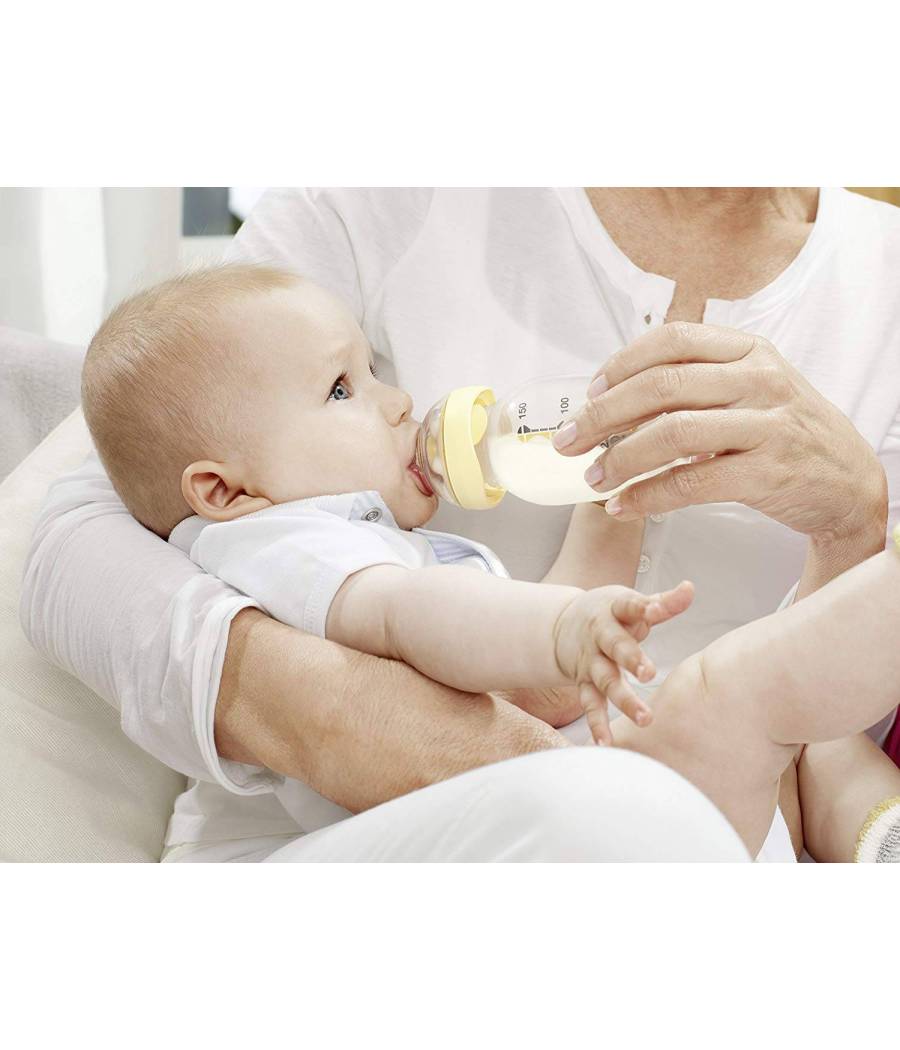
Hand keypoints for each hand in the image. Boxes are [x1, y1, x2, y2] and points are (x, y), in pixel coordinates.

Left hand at [553, 322, 886, 541]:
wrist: (849, 482)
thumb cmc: (787, 434)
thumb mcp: (753, 388)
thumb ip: (698, 381)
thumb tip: (616, 394)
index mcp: (749, 350)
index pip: (671, 340)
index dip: (620, 364)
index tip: (590, 392)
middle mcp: (759, 379)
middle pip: (660, 386)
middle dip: (602, 415)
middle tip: (569, 441)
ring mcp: (766, 425)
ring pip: (671, 434)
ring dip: (619, 459)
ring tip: (593, 477)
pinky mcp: (768, 472)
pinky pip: (691, 482)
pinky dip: (647, 495)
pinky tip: (623, 504)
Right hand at [553, 581, 694, 744]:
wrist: (562, 625)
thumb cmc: (611, 614)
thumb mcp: (631, 603)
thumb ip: (662, 602)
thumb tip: (690, 588)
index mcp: (615, 610)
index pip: (632, 606)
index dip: (647, 607)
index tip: (658, 610)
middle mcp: (600, 636)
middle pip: (616, 646)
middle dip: (631, 658)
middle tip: (649, 673)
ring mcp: (591, 661)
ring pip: (605, 680)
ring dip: (623, 699)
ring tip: (644, 718)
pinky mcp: (584, 682)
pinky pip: (590, 704)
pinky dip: (596, 724)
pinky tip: (605, 743)